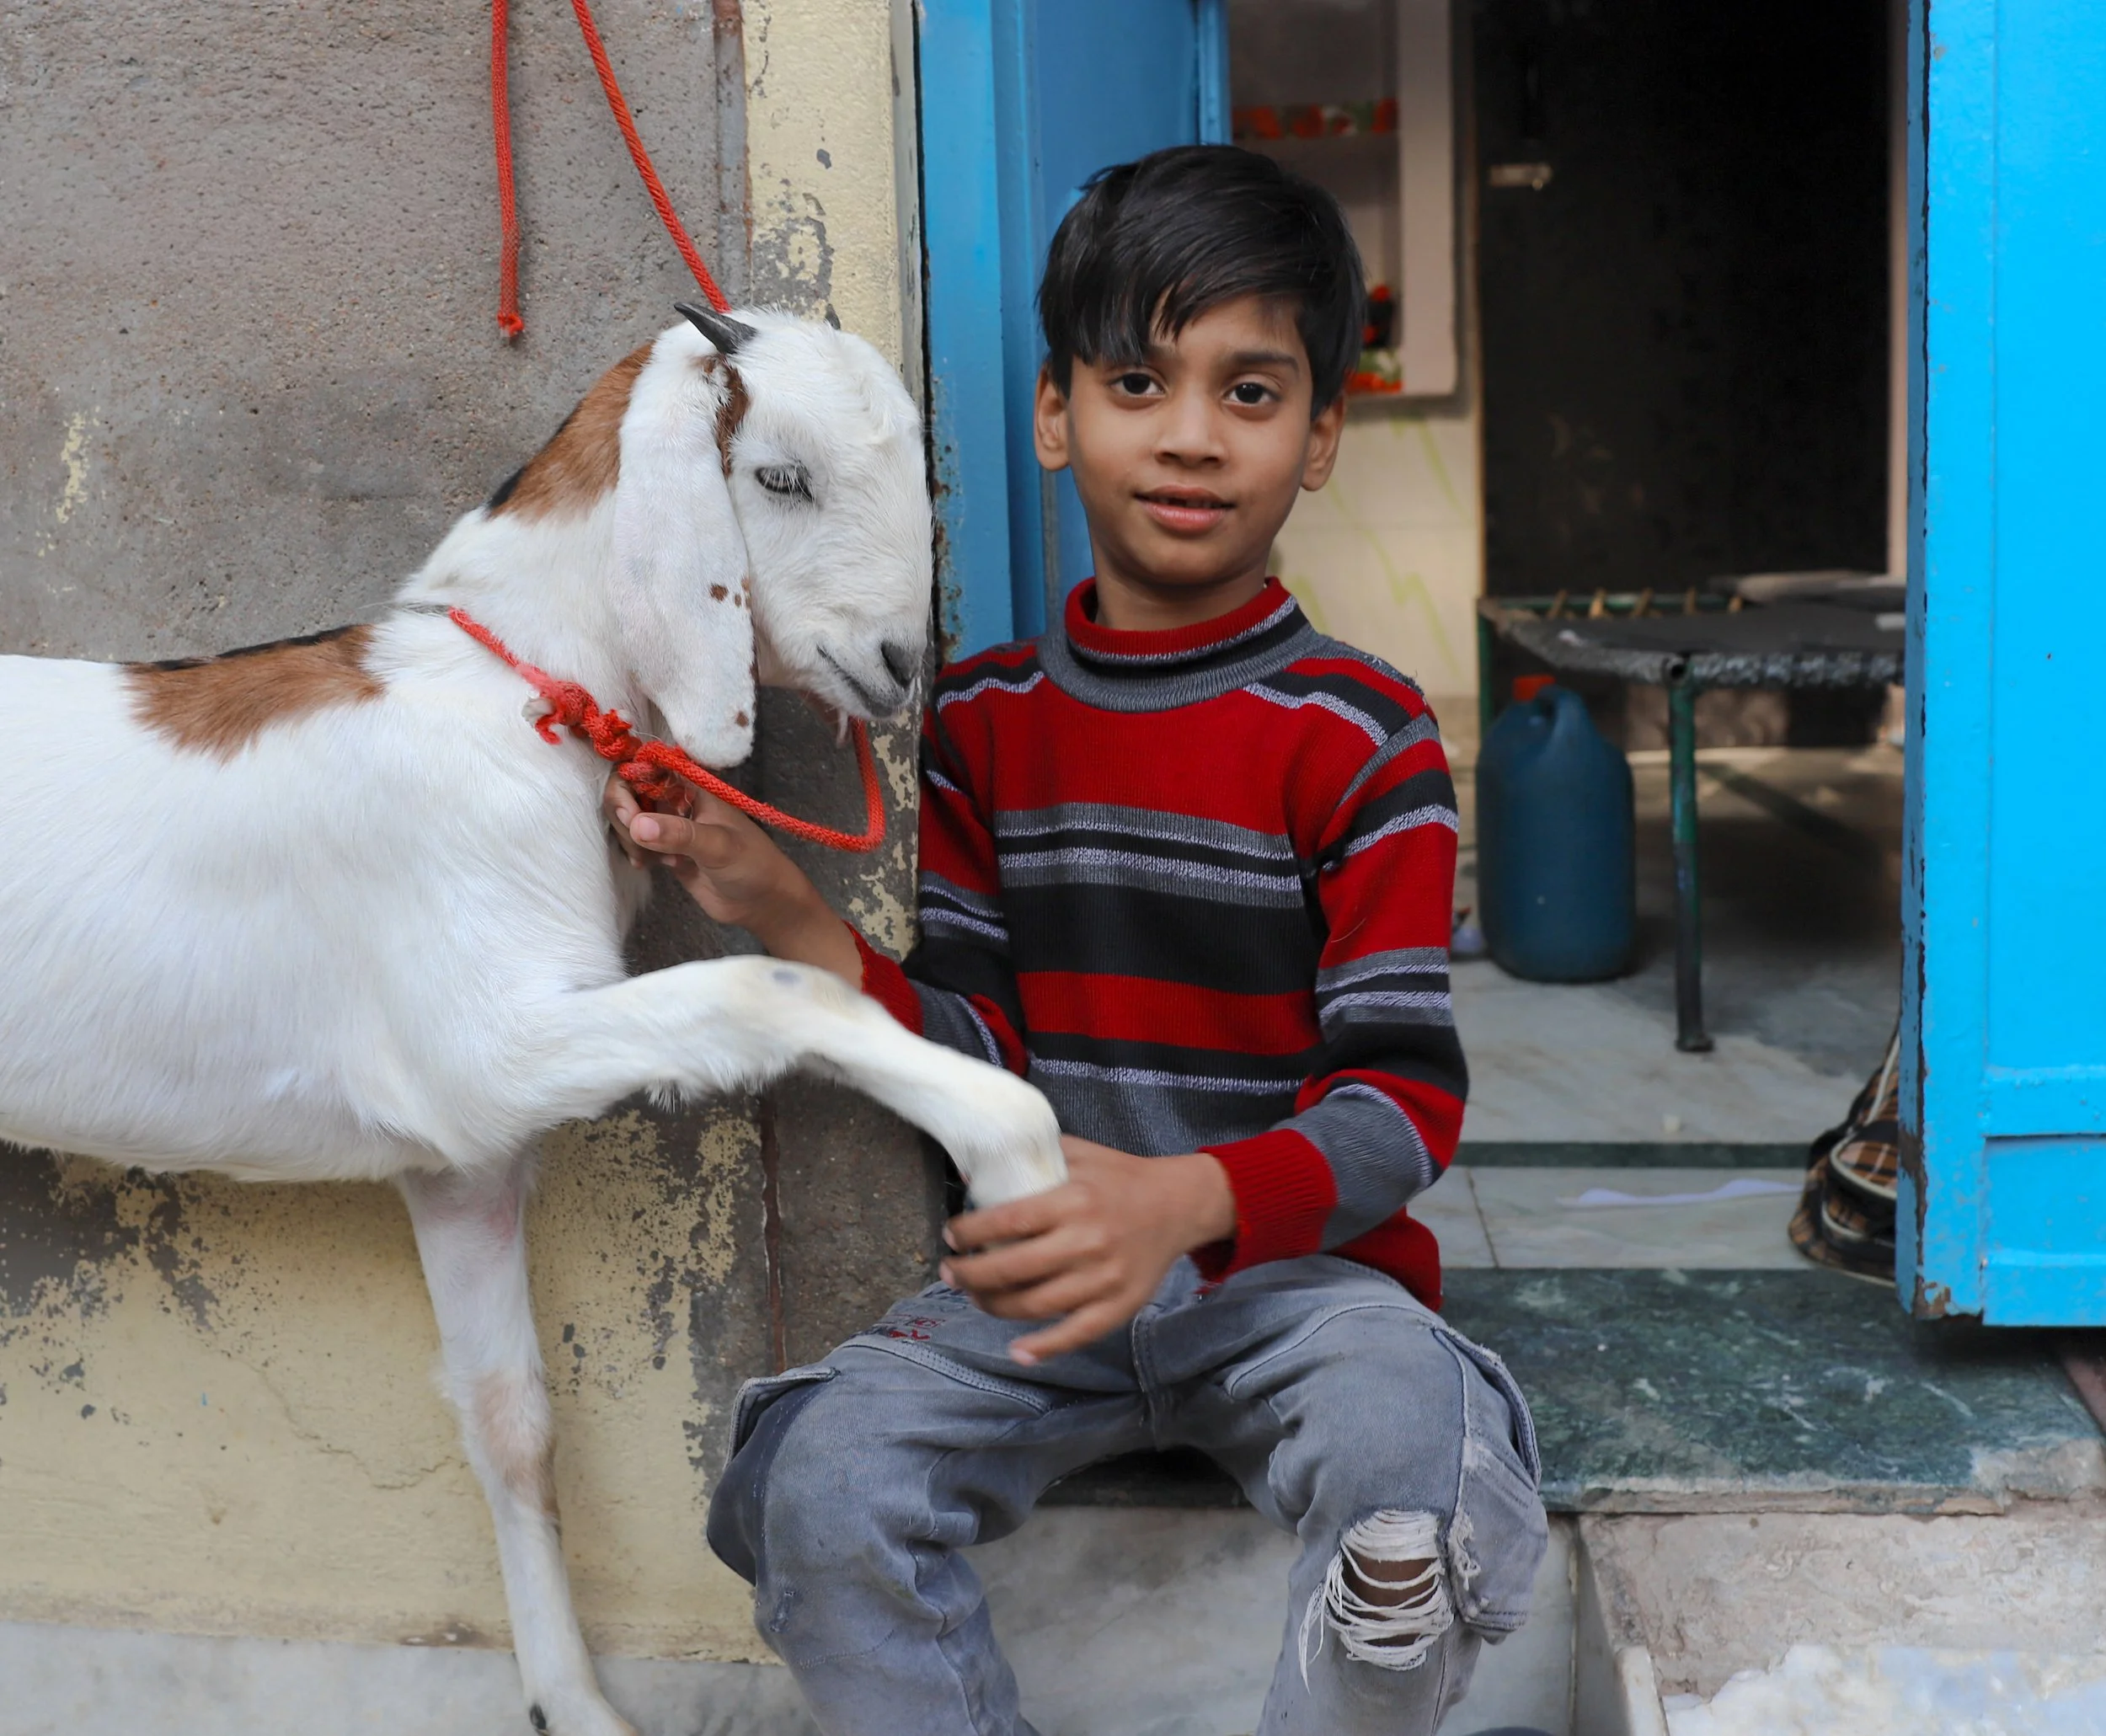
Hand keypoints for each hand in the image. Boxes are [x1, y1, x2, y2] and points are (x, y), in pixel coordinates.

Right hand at [603, 772, 860, 982]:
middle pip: (629, 789)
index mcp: (693, 783)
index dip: (628, 782)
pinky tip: (653, 867)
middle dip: (625, 814)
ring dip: (631, 838)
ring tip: (659, 860)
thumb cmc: (752, 864)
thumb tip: (637, 824)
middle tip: (637, 840)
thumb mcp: (719, 846)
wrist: (761, 901)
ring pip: (628, 817)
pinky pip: (634, 841)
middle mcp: (677, 797)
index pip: (647, 764)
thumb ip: (680, 834)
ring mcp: (668, 822)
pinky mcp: (663, 848)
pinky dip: (636, 852)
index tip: (629, 812)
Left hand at [941, 1136, 1236, 1364]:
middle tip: (950, 1273)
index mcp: (1074, 1200)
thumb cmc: (1121, 1177)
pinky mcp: (1121, 1305)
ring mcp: (1104, 1279)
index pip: (1007, 1222)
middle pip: (1013, 1268)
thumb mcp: (1079, 1153)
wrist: (1179, 1204)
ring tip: (975, 1297)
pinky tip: (1018, 1350)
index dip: (970, 1233)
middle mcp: (1087, 1241)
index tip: (951, 1236)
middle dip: (970, 1275)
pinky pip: (1077, 1333)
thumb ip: (1033, 1157)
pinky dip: (1044, 1347)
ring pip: (1036, 1305)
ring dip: (995, 1306)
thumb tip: (975, 1171)